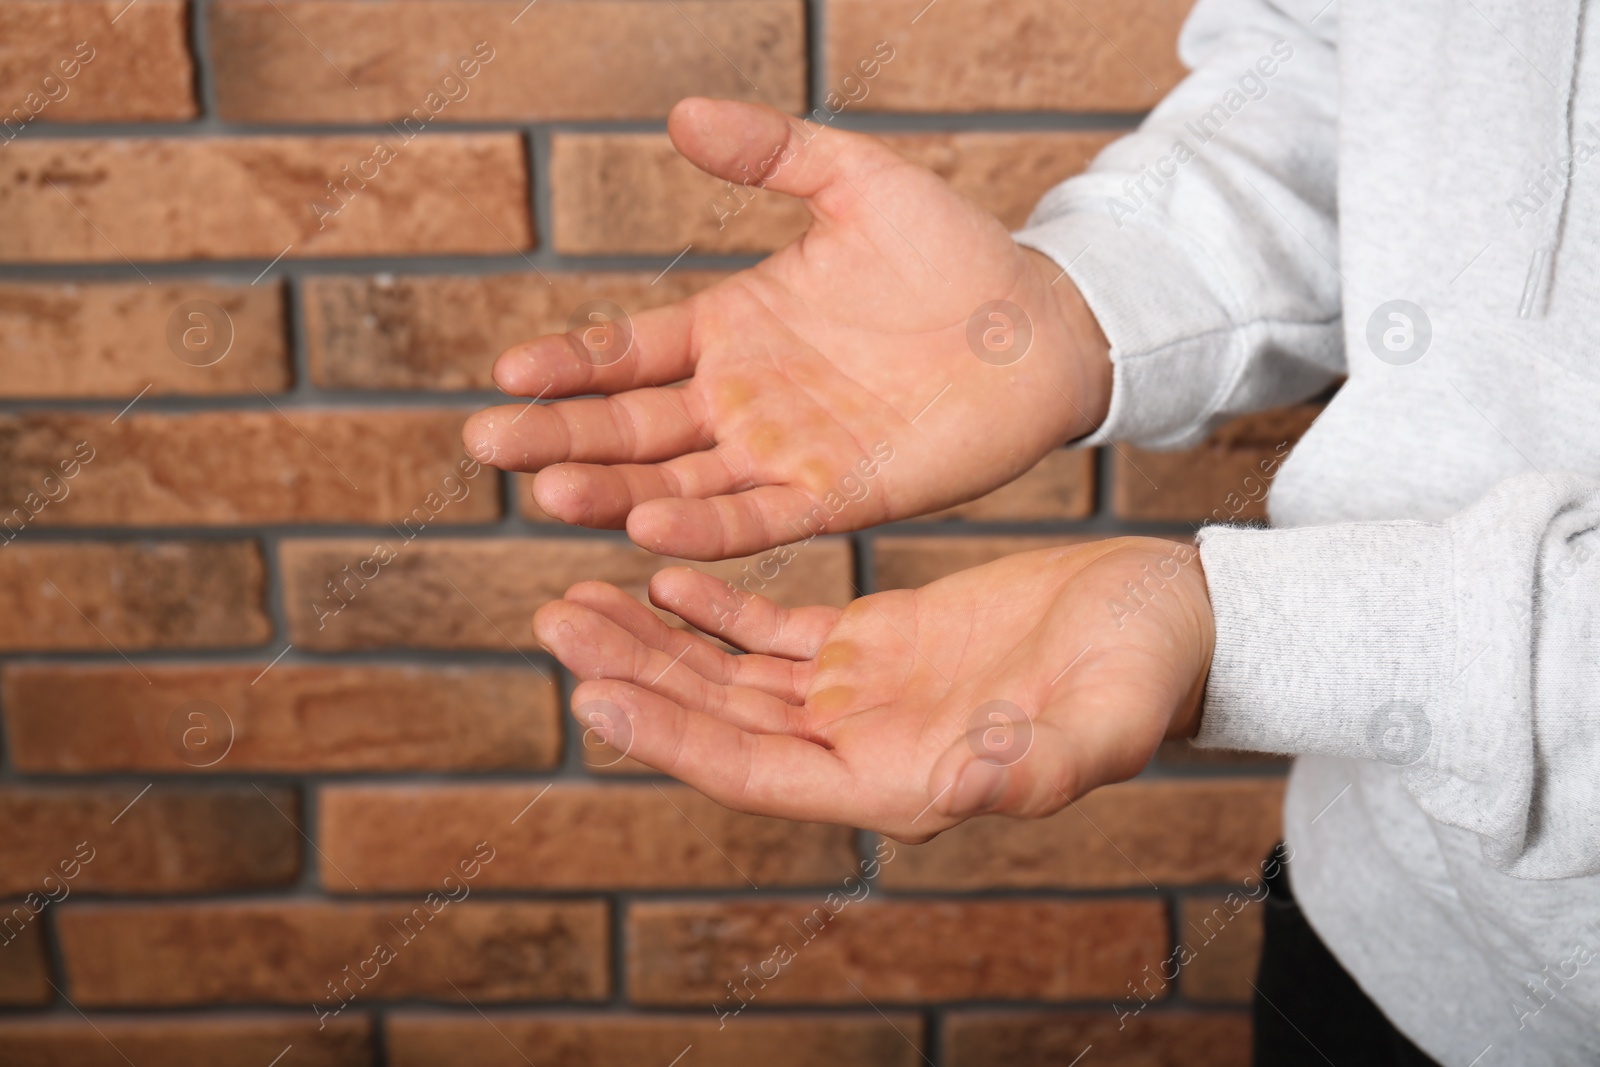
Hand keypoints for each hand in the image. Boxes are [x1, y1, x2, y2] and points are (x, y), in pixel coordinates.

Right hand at [463, 97, 1110, 560]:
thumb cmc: (950, 251)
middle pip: (630, 426)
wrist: (1038, 326)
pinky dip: (703, 528)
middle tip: (489, 447)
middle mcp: (742, 400)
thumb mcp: (854, 182)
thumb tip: (679, 112)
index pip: (627, 351)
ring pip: (678, 481)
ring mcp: (783, 454)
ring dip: (614, 492)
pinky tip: (648, 529)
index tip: (507, 372)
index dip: (568, 364)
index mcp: (731, 328)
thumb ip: (771, 150)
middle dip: (559, 437)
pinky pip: (757, 519)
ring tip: (549, 494)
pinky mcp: (837, 496)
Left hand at [534, 538, 1212, 840]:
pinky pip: (773, 629)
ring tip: (574, 596)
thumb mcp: (1107, 717)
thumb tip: (959, 787)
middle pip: (719, 720)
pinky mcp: (873, 641)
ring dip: (655, 641)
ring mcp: (861, 694)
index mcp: (898, 780)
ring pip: (731, 674)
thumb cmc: (1149, 674)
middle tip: (551, 623)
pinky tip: (661, 572)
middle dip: (634, 676)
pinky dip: (714, 605)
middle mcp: (860, 747)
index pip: (755, 769)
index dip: (671, 738)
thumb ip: (1039, 763)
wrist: (1168, 624)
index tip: (589, 695)